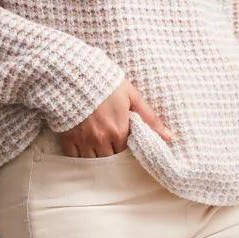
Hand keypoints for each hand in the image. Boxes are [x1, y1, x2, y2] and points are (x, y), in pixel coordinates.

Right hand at [59, 78, 173, 157]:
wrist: (73, 75)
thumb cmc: (105, 83)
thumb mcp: (132, 96)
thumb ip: (150, 118)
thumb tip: (170, 137)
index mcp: (119, 131)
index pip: (126, 153)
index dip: (126, 151)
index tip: (125, 146)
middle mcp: (102, 140)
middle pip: (110, 161)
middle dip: (112, 158)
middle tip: (112, 151)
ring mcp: (84, 141)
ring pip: (93, 162)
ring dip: (97, 161)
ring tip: (99, 154)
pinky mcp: (68, 139)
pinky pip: (75, 158)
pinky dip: (80, 159)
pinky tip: (83, 155)